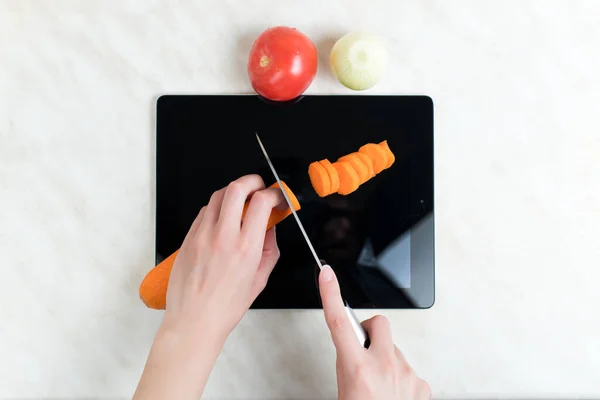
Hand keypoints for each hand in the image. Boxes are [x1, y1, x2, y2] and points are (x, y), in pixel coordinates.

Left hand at [164, 174, 282, 335]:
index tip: (278, 197)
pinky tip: (222, 220)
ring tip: (240, 203)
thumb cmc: (226, 306)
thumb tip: (271, 227)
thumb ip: (269, 249)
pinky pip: (204, 212)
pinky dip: (217, 209)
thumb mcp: (260, 279)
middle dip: (252, 181)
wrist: (194, 320)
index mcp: (246, 247)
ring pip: (217, 196)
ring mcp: (202, 235)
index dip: (274, 193)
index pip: (262, 202)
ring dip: (233, 193)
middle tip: (259, 187)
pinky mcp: (188, 238)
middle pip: (236, 188)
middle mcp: (223, 236)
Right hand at [318, 266, 430, 399]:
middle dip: (370, 331)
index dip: (331, 294)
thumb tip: (355, 353)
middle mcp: (384, 366)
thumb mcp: (345, 390)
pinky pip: (409, 369)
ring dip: (386, 361)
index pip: (338, 322)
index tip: (327, 275)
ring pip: (394, 350)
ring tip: (380, 387)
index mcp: (357, 368)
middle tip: (364, 350)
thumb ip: (350, 365)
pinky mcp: (422, 384)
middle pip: (378, 324)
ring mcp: (406, 374)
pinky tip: (394, 394)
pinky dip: (401, 379)